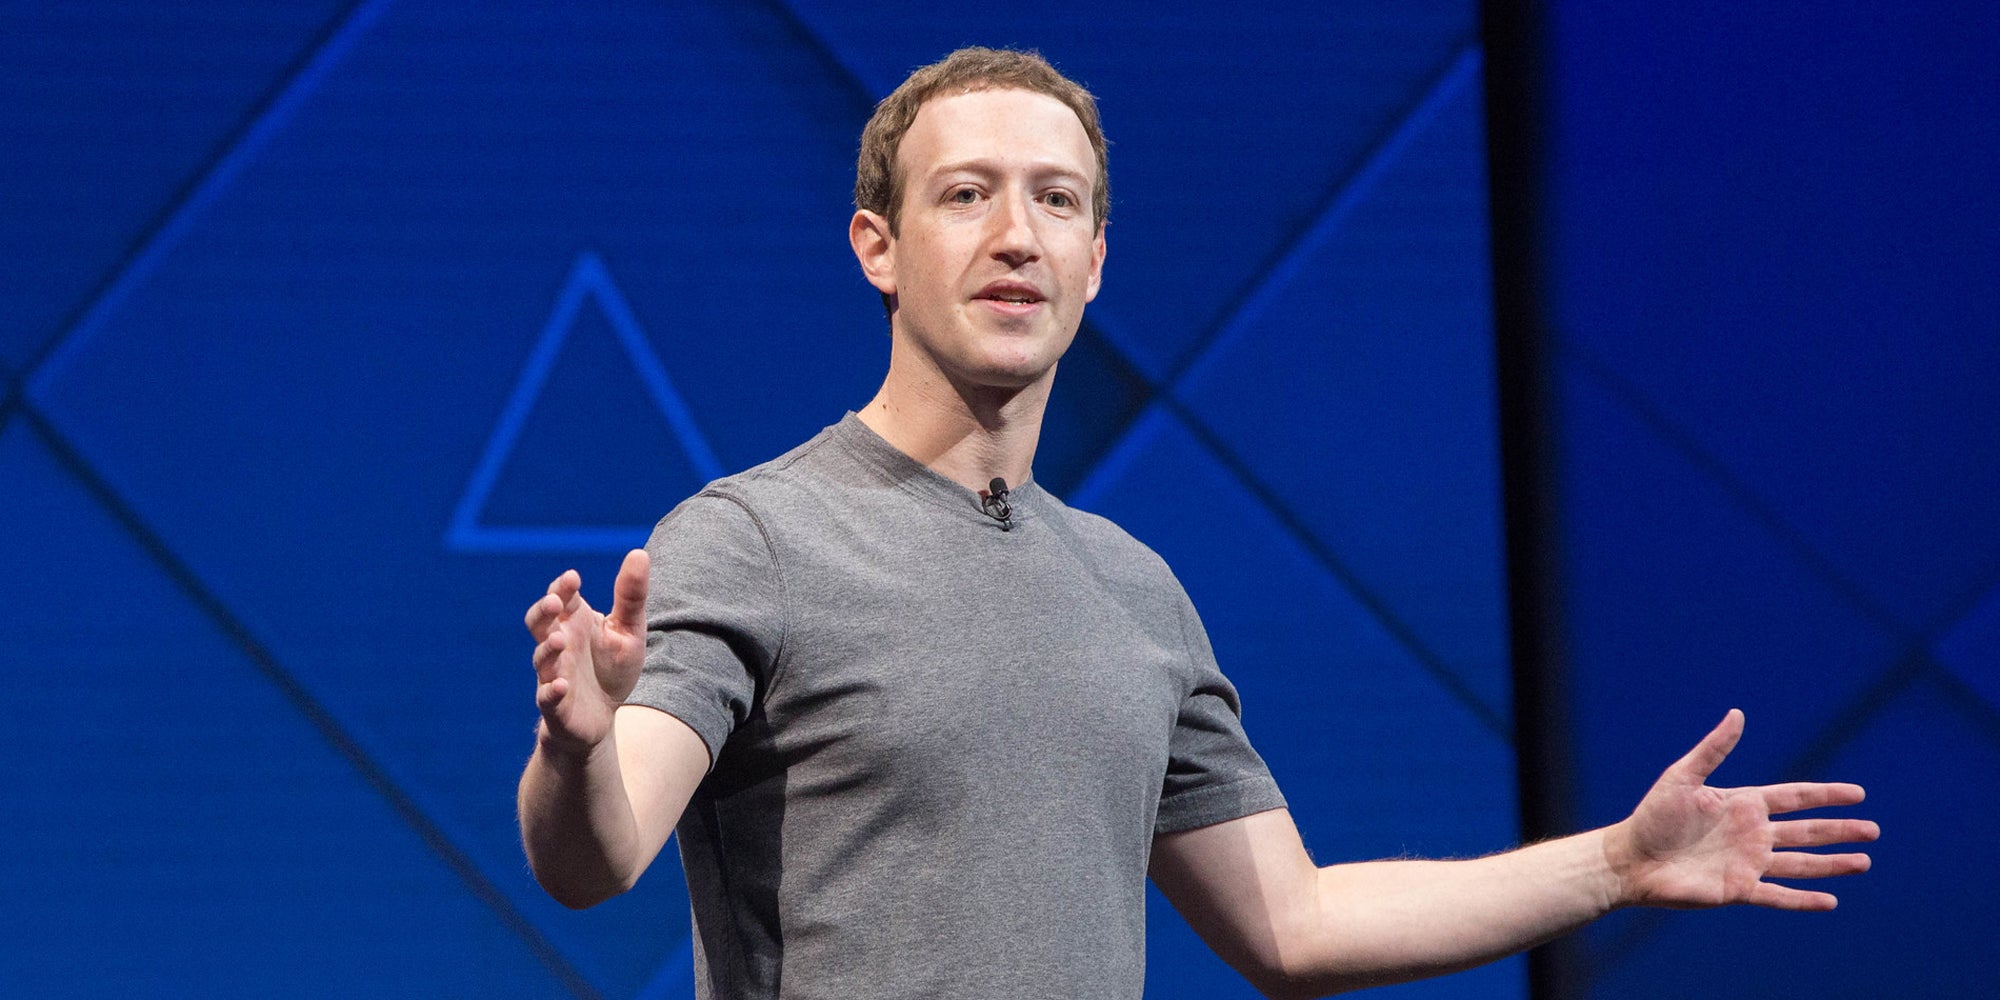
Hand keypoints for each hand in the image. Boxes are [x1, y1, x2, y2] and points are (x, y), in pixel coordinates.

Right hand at [524, 549, 649, 754]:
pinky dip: (551, 691)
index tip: (573, 578)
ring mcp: (553, 674)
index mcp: (574, 622)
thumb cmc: (612, 667)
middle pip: (538, 622)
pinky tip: (562, 686)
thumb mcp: (629, 630)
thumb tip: (638, 553)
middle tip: (554, 602)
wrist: (604, 716)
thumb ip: (631, 596)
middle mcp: (559, 645)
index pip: (561, 597)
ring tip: (559, 641)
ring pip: (541, 659)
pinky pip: (546, 698)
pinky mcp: (556, 705)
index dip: (562, 587)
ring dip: (547, 650)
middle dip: (542, 611)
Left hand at [1606, 709, 1877, 910]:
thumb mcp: (1682, 777)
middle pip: (1806, 831)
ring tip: (1864, 862)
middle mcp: (1751, 834)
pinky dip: (1804, 899)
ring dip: (1832, 864)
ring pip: (1801, 864)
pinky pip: (1779, 895)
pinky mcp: (1739, 889)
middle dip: (1839, 830)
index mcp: (1742, 804)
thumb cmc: (1652, 817)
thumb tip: (1737, 714)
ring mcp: (1747, 863)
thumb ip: (1713, 749)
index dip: (1825, 796)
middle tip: (1874, 830)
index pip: (1793, 797)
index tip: (1858, 794)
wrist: (1631, 859)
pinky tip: (1831, 901)